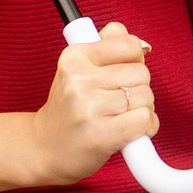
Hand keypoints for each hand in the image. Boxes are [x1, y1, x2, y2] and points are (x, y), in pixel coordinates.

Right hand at [26, 20, 156, 184]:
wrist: (45, 148)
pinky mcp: (101, 135)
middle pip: (141, 72)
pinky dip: (147, 126)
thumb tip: (142, 45)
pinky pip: (144, 120)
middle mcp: (79, 80)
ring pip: (146, 96)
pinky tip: (133, 132)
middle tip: (121, 100)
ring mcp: (89, 108)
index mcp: (74, 57)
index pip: (129, 44)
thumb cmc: (69, 108)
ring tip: (123, 117)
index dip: (135, 60)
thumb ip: (107, 46)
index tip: (125, 73)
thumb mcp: (78, 69)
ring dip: (144, 109)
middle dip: (139, 87)